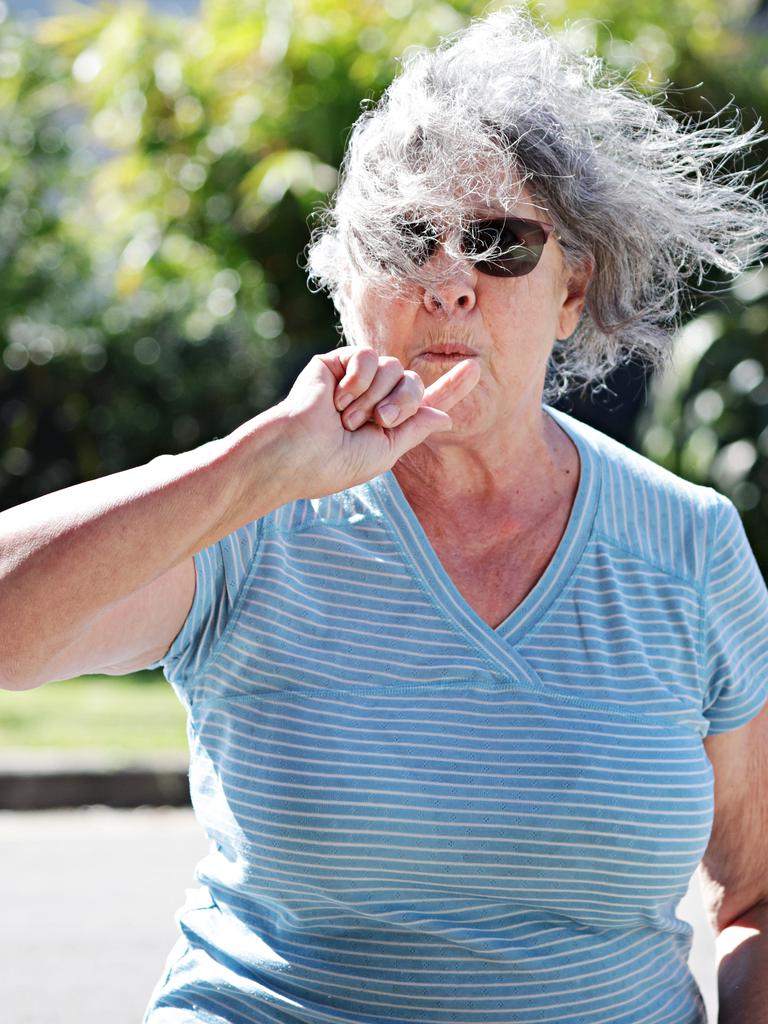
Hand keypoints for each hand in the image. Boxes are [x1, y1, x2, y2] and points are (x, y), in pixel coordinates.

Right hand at [280, 346, 480, 498]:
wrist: (296, 453)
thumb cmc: (334, 463)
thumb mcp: (384, 453)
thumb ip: (415, 429)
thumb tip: (445, 415)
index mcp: (386, 423)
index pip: (424, 402)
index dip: (450, 387)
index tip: (474, 369)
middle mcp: (374, 398)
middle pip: (413, 382)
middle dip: (403, 402)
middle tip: (378, 421)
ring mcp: (355, 379)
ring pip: (393, 367)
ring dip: (375, 397)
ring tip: (346, 417)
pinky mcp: (337, 362)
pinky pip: (368, 357)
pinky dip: (358, 380)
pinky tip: (336, 398)